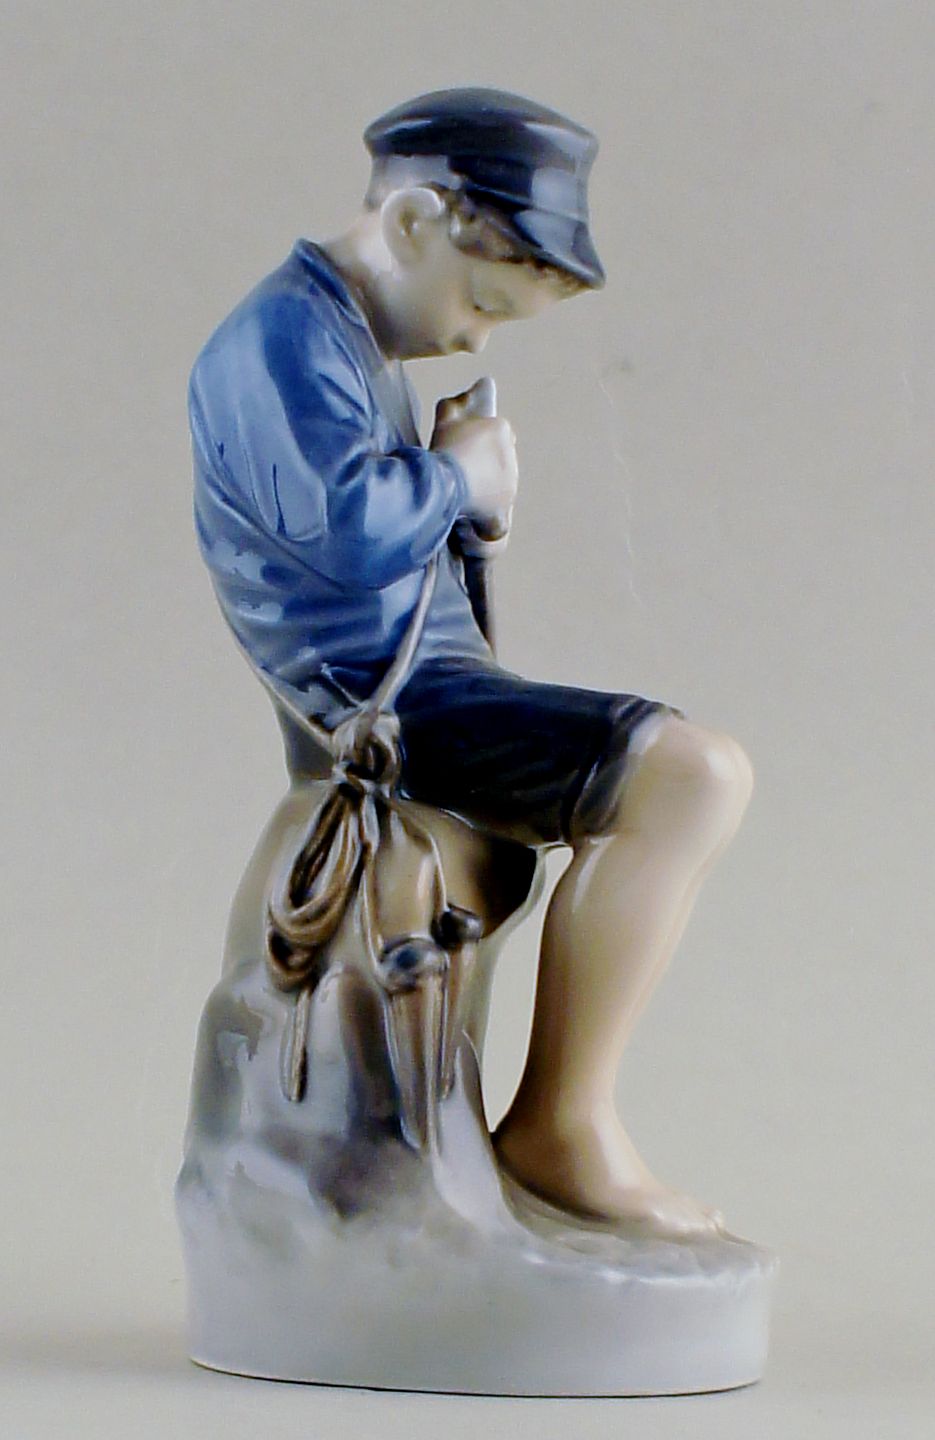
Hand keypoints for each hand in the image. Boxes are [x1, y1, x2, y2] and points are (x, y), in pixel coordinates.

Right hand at [430, 379, 516, 531]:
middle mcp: (511, 456)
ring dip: (486, 491)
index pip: (499, 433)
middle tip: (463, 473)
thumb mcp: (447, 417)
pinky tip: (476, 525)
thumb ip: (460, 401)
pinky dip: (488, 523)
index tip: (469, 449)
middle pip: (501, 461)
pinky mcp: (503, 508)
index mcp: (501, 429)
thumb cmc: (444, 447)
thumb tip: (482, 383)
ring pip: (500, 488)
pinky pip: (499, 519)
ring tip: (463, 495)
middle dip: (486, 467)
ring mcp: (509, 484)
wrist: (445, 481)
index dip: (483, 442)